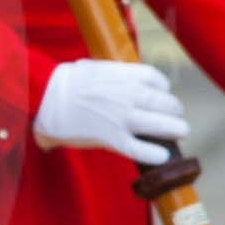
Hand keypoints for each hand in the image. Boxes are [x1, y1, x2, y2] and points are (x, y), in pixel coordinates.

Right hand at [34, 59, 188, 164]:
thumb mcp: (92, 68)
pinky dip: (154, 154)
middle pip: (164, 102)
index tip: (164, 92)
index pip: (156, 79)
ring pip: (160, 125)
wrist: (44, 97)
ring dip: (175, 129)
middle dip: (174, 109)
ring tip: (180, 132)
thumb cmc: (63, 82)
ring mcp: (122, 118)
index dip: (164, 87)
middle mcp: (129, 95)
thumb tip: (121, 80)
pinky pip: (140, 149)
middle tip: (176, 116)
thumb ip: (112, 74)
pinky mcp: (113, 138)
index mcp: (123, 75)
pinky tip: (163, 156)